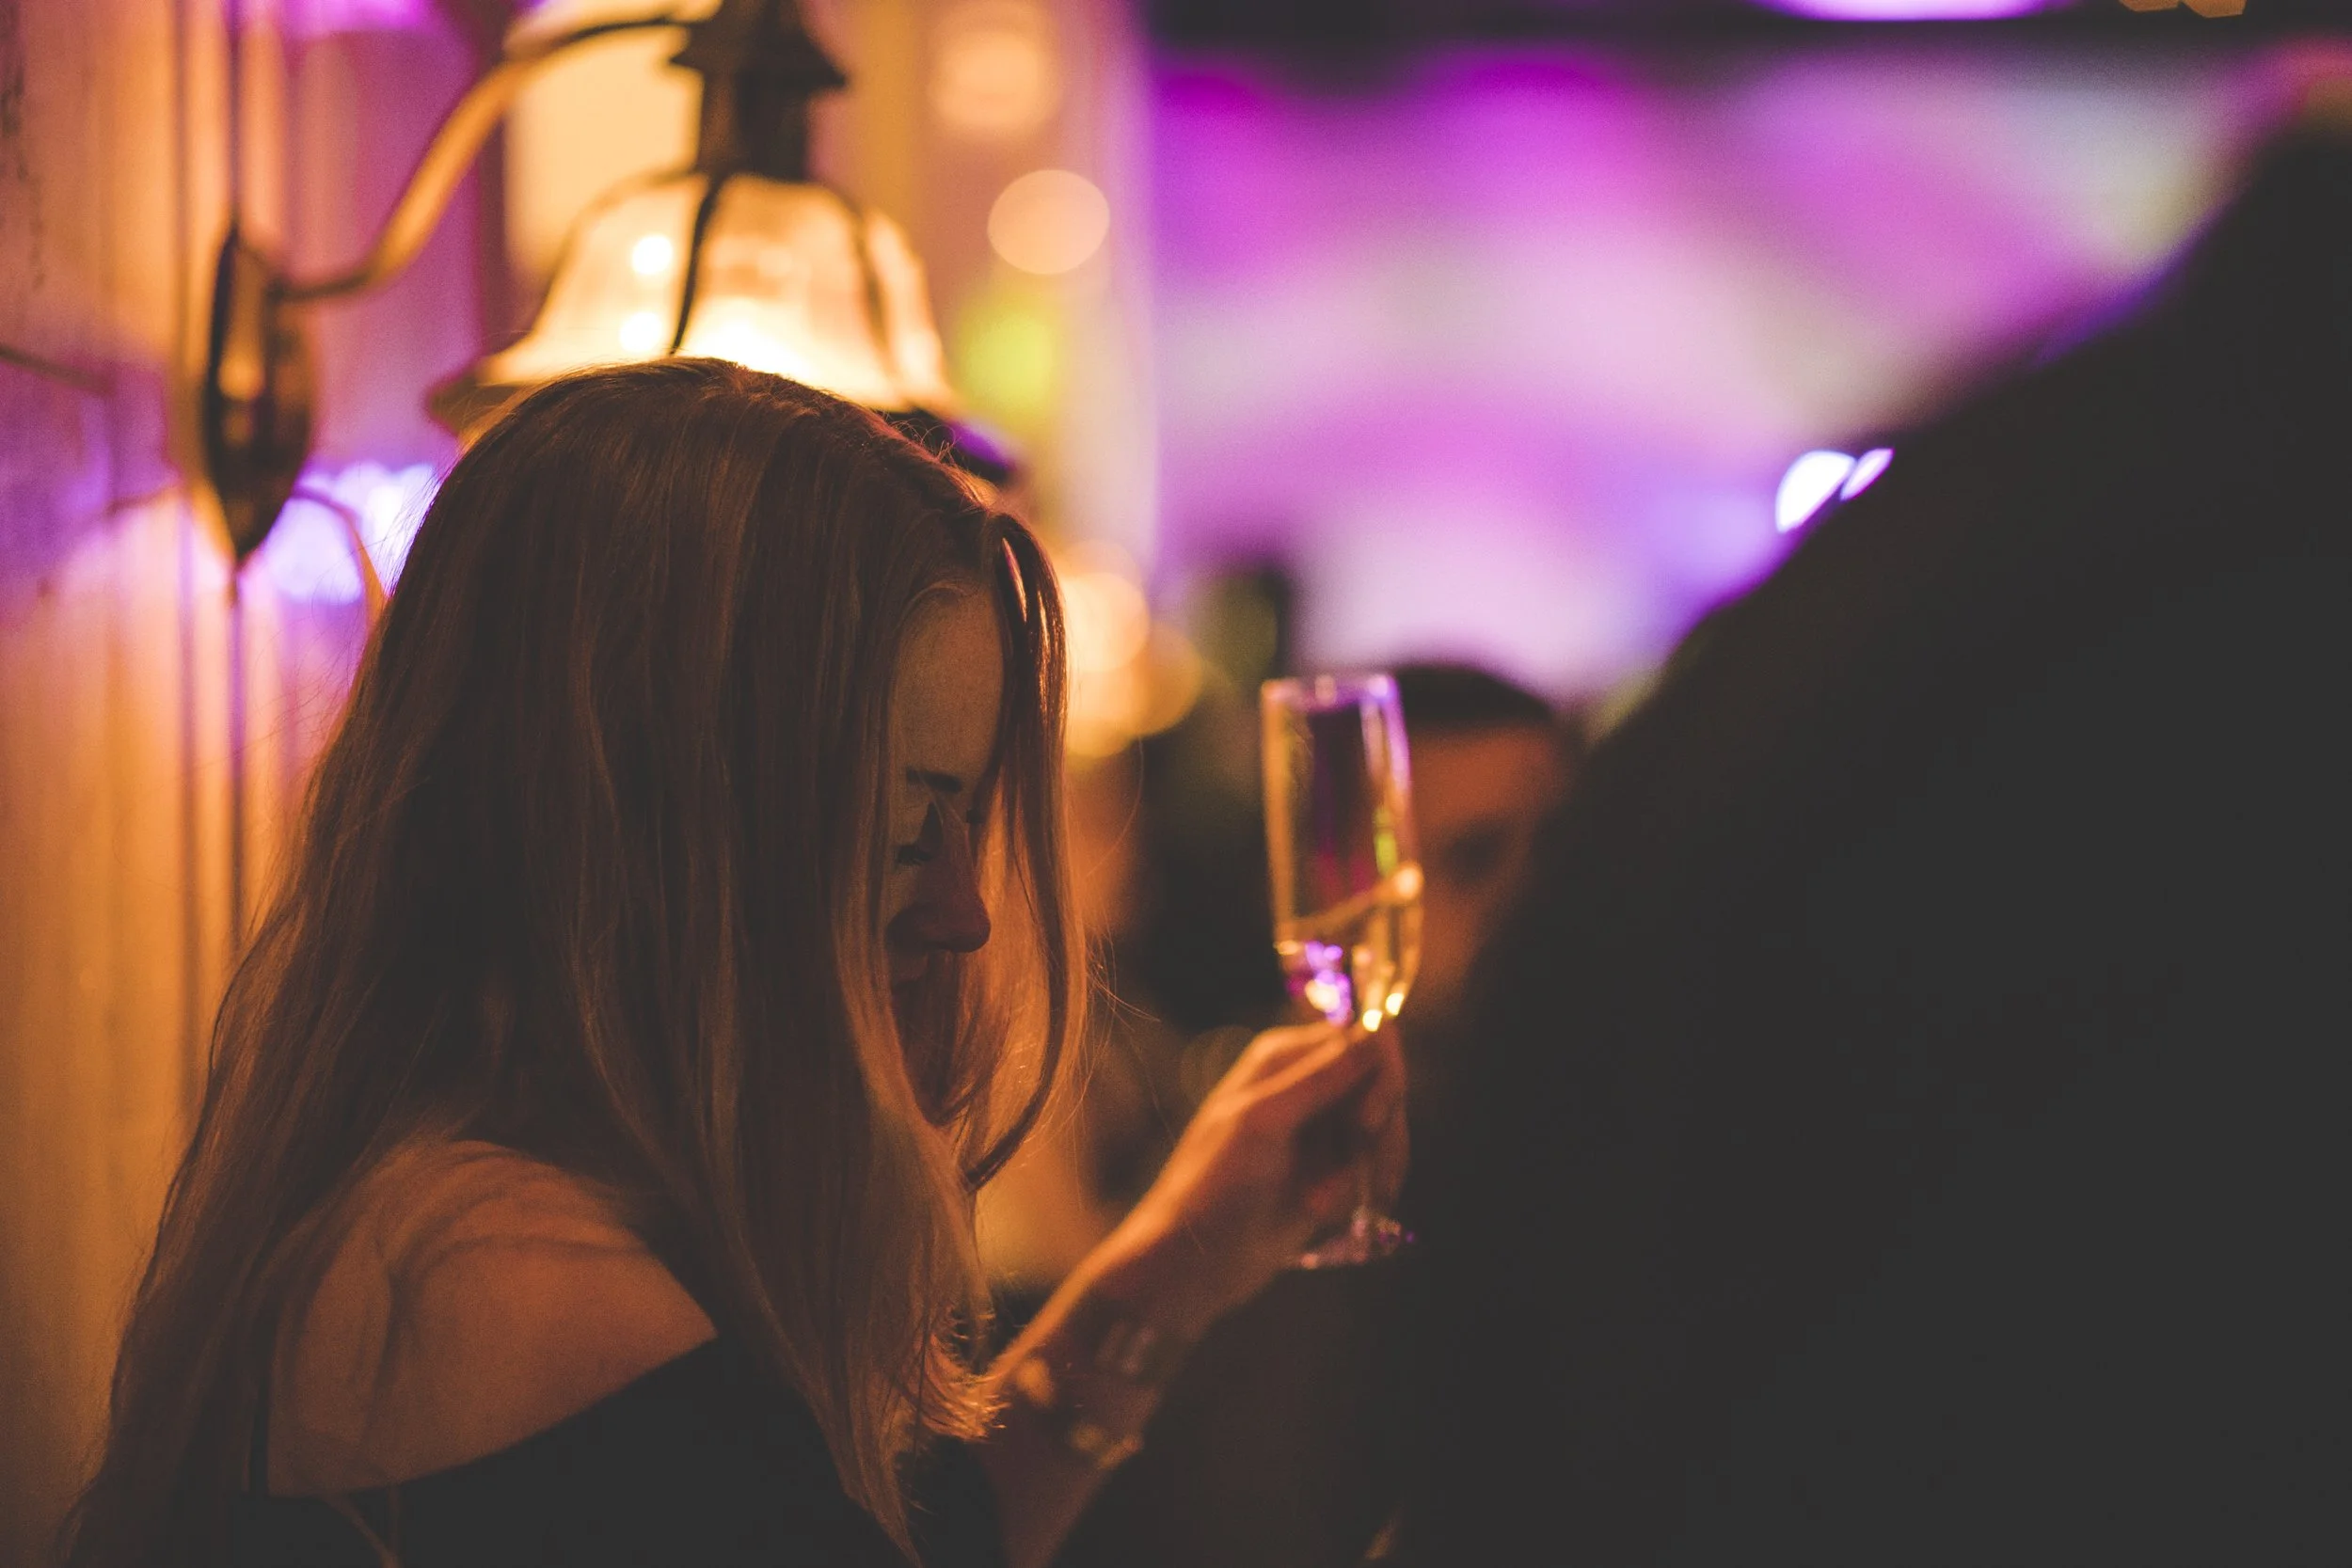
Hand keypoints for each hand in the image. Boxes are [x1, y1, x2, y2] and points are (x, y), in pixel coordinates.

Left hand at [1084, 1021, 1407, 1335]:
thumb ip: (1323, 1077)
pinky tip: (1321, 1212)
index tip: (1370, 1123)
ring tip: (1320, 1205)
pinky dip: (1356, 1193)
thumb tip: (1379, 1031)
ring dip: (1363, 1172)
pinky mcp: (1330, 1171)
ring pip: (1383, 1133)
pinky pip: (1373, 1169)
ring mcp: (1320, 1129)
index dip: (1380, 1078)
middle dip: (1376, 1137)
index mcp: (1285, 1057)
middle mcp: (1307, 1085)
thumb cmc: (1215, 1181)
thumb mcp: (1266, 1121)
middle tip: (1360, 1177)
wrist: (1196, 1259)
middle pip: (1381, 1088)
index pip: (1361, 1042)